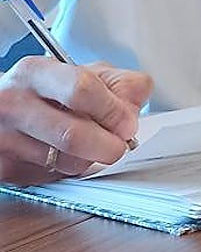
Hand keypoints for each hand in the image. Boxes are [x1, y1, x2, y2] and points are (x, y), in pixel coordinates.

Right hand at [0, 58, 151, 184]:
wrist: (1, 108)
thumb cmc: (47, 91)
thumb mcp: (85, 73)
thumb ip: (120, 83)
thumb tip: (135, 106)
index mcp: (36, 72)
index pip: (81, 90)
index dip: (113, 111)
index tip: (127, 124)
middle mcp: (14, 104)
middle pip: (73, 135)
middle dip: (108, 145)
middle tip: (118, 145)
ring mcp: (4, 138)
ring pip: (65, 162)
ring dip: (90, 159)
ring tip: (90, 145)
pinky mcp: (3, 167)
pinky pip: (50, 178)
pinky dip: (69, 170)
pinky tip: (66, 154)